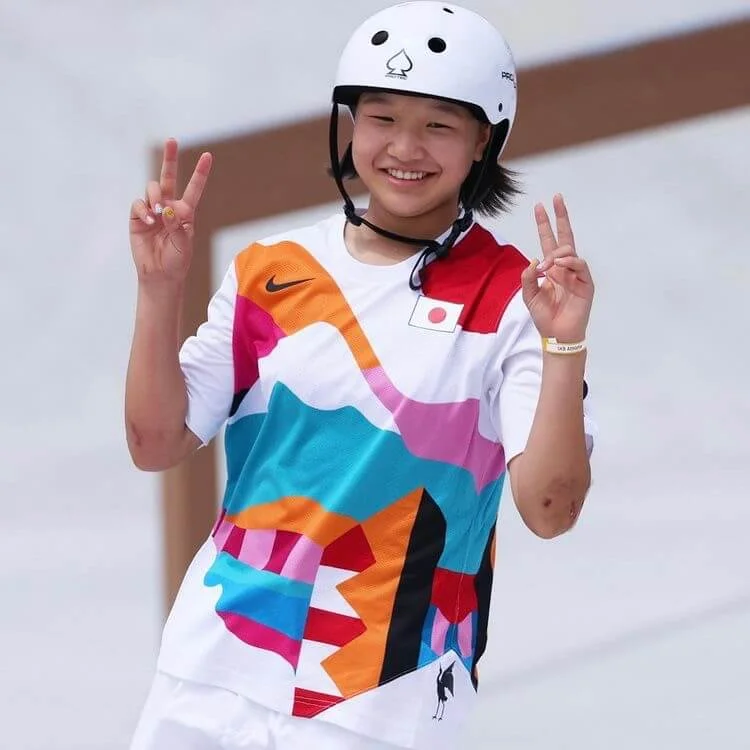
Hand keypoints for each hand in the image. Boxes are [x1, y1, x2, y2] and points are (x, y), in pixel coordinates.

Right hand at [129, 138, 212, 284]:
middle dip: (169, 158)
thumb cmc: (177, 261)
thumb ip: (177, 225)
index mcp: (186, 212)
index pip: (194, 188)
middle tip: (172, 140)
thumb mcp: (184, 244)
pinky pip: (139, 204)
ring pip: (153, 188)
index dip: (200, 173)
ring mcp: (153, 211)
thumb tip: (166, 208)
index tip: (208, 155)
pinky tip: (149, 220)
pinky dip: (143, 209)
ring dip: (156, 196)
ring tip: (158, 210)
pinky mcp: (138, 217)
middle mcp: (169, 207)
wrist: (160, 275)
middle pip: (169, 178)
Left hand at [520, 194, 593, 342]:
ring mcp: (577, 274)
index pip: (548, 241)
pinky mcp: (586, 283)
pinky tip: (558, 269)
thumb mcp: (529, 295)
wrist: (557, 334)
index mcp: (551, 268)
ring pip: (569, 251)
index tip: (540, 206)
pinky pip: (579, 266)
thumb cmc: (544, 316)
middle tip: (556, 199)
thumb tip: (535, 259)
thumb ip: (528, 277)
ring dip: (557, 255)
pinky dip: (568, 264)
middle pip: (564, 237)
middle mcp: (565, 267)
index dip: (545, 225)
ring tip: (547, 267)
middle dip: (560, 218)